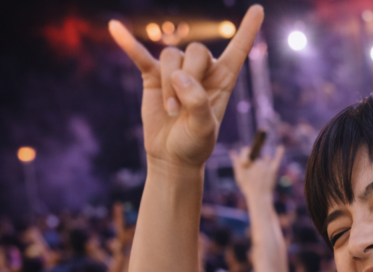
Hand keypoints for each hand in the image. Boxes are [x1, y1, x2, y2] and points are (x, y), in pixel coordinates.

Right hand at [108, 6, 262, 169]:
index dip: (248, 30)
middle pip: (197, 51)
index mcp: (224, 79)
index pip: (238, 50)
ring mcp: (176, 70)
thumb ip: (197, 102)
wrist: (172, 155)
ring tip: (171, 110)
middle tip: (181, 108)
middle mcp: (201, 70)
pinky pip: (139, 55)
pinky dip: (128, 43)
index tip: (258, 9)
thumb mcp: (204, 128)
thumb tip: (179, 76)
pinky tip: (114, 27)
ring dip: (169, 85)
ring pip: (171, 56)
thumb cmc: (195, 143)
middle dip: (189, 77)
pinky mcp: (152, 75)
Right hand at [229, 144, 284, 198]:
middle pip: (257, 158)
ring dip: (264, 164)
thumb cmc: (248, 187)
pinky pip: (276, 159)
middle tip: (255, 175)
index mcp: (247, 163)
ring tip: (261, 176)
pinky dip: (279, 153)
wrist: (260, 197)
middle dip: (255, 164)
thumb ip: (236, 164)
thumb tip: (233, 152)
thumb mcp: (240, 176)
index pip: (246, 151)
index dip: (245, 155)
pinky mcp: (273, 171)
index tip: (246, 161)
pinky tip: (281, 147)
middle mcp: (257, 163)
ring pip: (265, 159)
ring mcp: (266, 167)